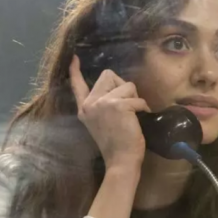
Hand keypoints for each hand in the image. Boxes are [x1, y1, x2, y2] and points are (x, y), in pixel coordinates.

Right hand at [69, 55, 150, 170]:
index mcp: (84, 108)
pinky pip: (137, 98)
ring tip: (131, 115)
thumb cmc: (116, 143)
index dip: (76, 71)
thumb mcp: (101, 122)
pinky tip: (139, 118)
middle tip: (127, 105)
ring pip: (127, 85)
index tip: (74, 57)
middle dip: (122, 86)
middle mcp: (90, 103)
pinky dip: (143, 107)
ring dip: (134, 98)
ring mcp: (102, 103)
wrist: (121, 160)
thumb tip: (115, 88)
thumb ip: (102, 105)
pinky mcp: (117, 105)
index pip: (77, 85)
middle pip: (108, 75)